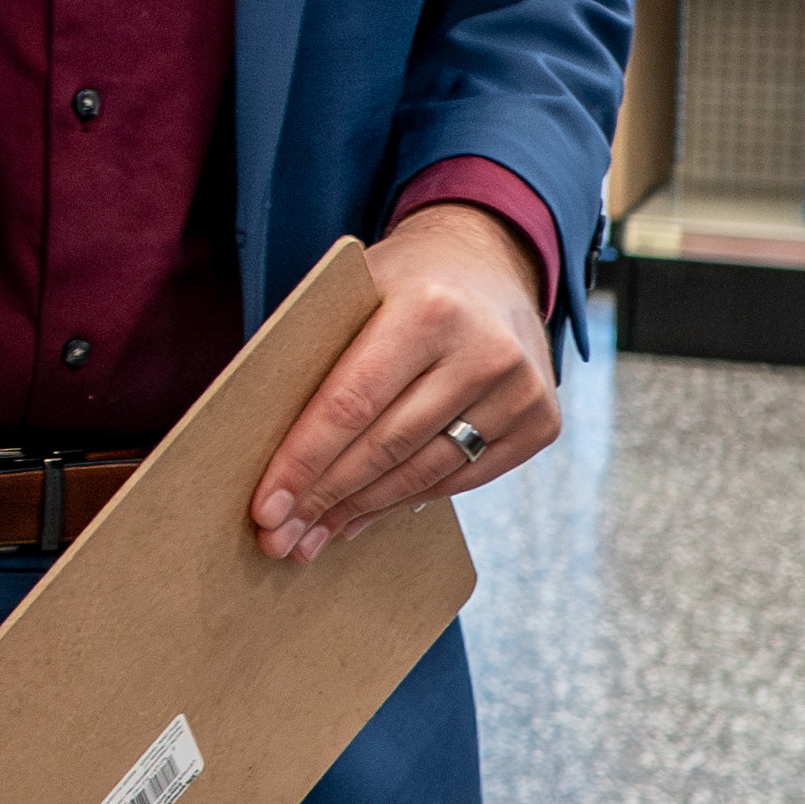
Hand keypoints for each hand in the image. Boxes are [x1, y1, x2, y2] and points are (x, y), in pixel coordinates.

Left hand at [249, 201, 558, 563]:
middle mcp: (484, 351)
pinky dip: (405, 502)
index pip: (351, 402)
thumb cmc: (406, 282)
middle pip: (385, 447)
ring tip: (312, 535)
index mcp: (429, 309)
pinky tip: (362, 517)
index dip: (304, 461)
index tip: (265, 507)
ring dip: (360, 511)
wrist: (493, 266)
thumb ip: (320, 354)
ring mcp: (521, 391)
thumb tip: (263, 446)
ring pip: (422, 473)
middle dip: (323, 498)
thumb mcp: (358, 291)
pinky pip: (460, 479)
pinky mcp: (541, 423)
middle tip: (278, 537)